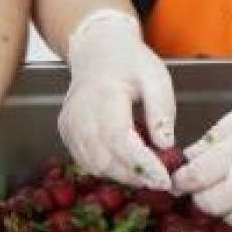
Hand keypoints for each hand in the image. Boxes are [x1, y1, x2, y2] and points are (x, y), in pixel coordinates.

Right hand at [58, 9, 175, 190]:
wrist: (98, 51)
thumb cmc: (130, 63)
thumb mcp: (155, 77)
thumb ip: (161, 110)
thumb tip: (165, 145)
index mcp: (104, 95)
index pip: (120, 139)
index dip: (142, 164)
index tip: (164, 180)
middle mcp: (80, 113)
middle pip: (105, 159)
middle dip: (135, 175)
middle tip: (161, 180)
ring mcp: (69, 125)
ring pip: (95, 165)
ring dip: (123, 175)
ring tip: (147, 171)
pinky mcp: (66, 133)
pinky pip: (86, 161)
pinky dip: (109, 168)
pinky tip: (128, 162)